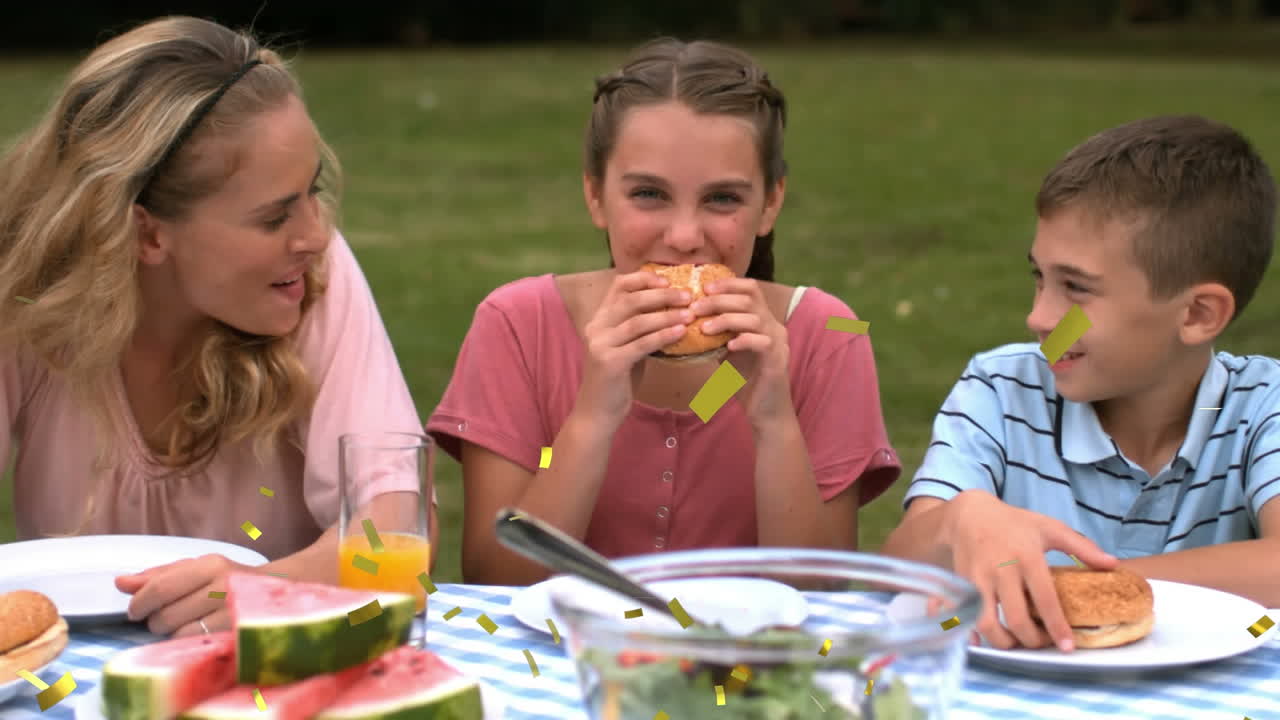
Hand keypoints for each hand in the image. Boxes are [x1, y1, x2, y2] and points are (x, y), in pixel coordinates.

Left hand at [114, 553, 254, 636]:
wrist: (278, 593)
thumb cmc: (227, 580)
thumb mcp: (196, 569)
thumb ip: (158, 576)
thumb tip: (120, 582)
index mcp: (211, 565)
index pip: (160, 588)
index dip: (140, 603)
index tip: (134, 610)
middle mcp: (224, 586)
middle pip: (165, 615)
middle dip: (155, 620)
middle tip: (164, 617)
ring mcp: (232, 613)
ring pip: (178, 634)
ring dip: (171, 633)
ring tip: (183, 624)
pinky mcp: (236, 634)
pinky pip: (194, 645)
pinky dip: (187, 642)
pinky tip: (196, 633)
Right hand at [576, 270, 692, 427]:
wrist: (598, 412)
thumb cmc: (618, 379)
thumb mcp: (627, 347)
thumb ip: (640, 328)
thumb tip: (673, 310)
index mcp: (599, 319)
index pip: (619, 286)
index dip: (644, 278)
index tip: (669, 279)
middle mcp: (596, 327)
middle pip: (631, 300)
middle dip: (662, 295)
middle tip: (688, 295)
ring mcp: (600, 344)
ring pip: (637, 321)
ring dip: (667, 315)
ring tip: (690, 313)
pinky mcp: (609, 363)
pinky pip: (641, 344)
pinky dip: (663, 336)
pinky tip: (681, 332)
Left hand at [692, 277, 792, 430]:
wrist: (765, 410)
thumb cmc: (744, 379)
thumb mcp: (725, 349)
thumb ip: (716, 332)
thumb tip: (688, 316)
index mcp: (762, 318)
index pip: (750, 288)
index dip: (727, 283)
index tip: (703, 288)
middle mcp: (773, 325)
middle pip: (749, 298)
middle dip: (719, 300)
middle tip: (695, 307)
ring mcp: (777, 341)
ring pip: (754, 318)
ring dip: (726, 319)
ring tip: (704, 328)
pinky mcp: (777, 359)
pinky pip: (762, 342)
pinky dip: (743, 340)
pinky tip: (727, 347)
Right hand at [940, 490, 1117, 651]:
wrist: (969, 515)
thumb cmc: (1014, 523)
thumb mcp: (1050, 528)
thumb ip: (1082, 547)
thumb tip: (1113, 564)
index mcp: (1027, 557)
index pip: (1045, 600)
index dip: (1057, 627)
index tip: (1067, 647)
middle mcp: (1001, 570)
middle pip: (1016, 619)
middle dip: (1032, 641)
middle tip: (1042, 644)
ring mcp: (978, 579)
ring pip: (987, 623)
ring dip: (1003, 641)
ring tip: (1016, 642)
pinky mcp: (962, 584)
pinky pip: (966, 617)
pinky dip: (974, 634)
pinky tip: (986, 640)